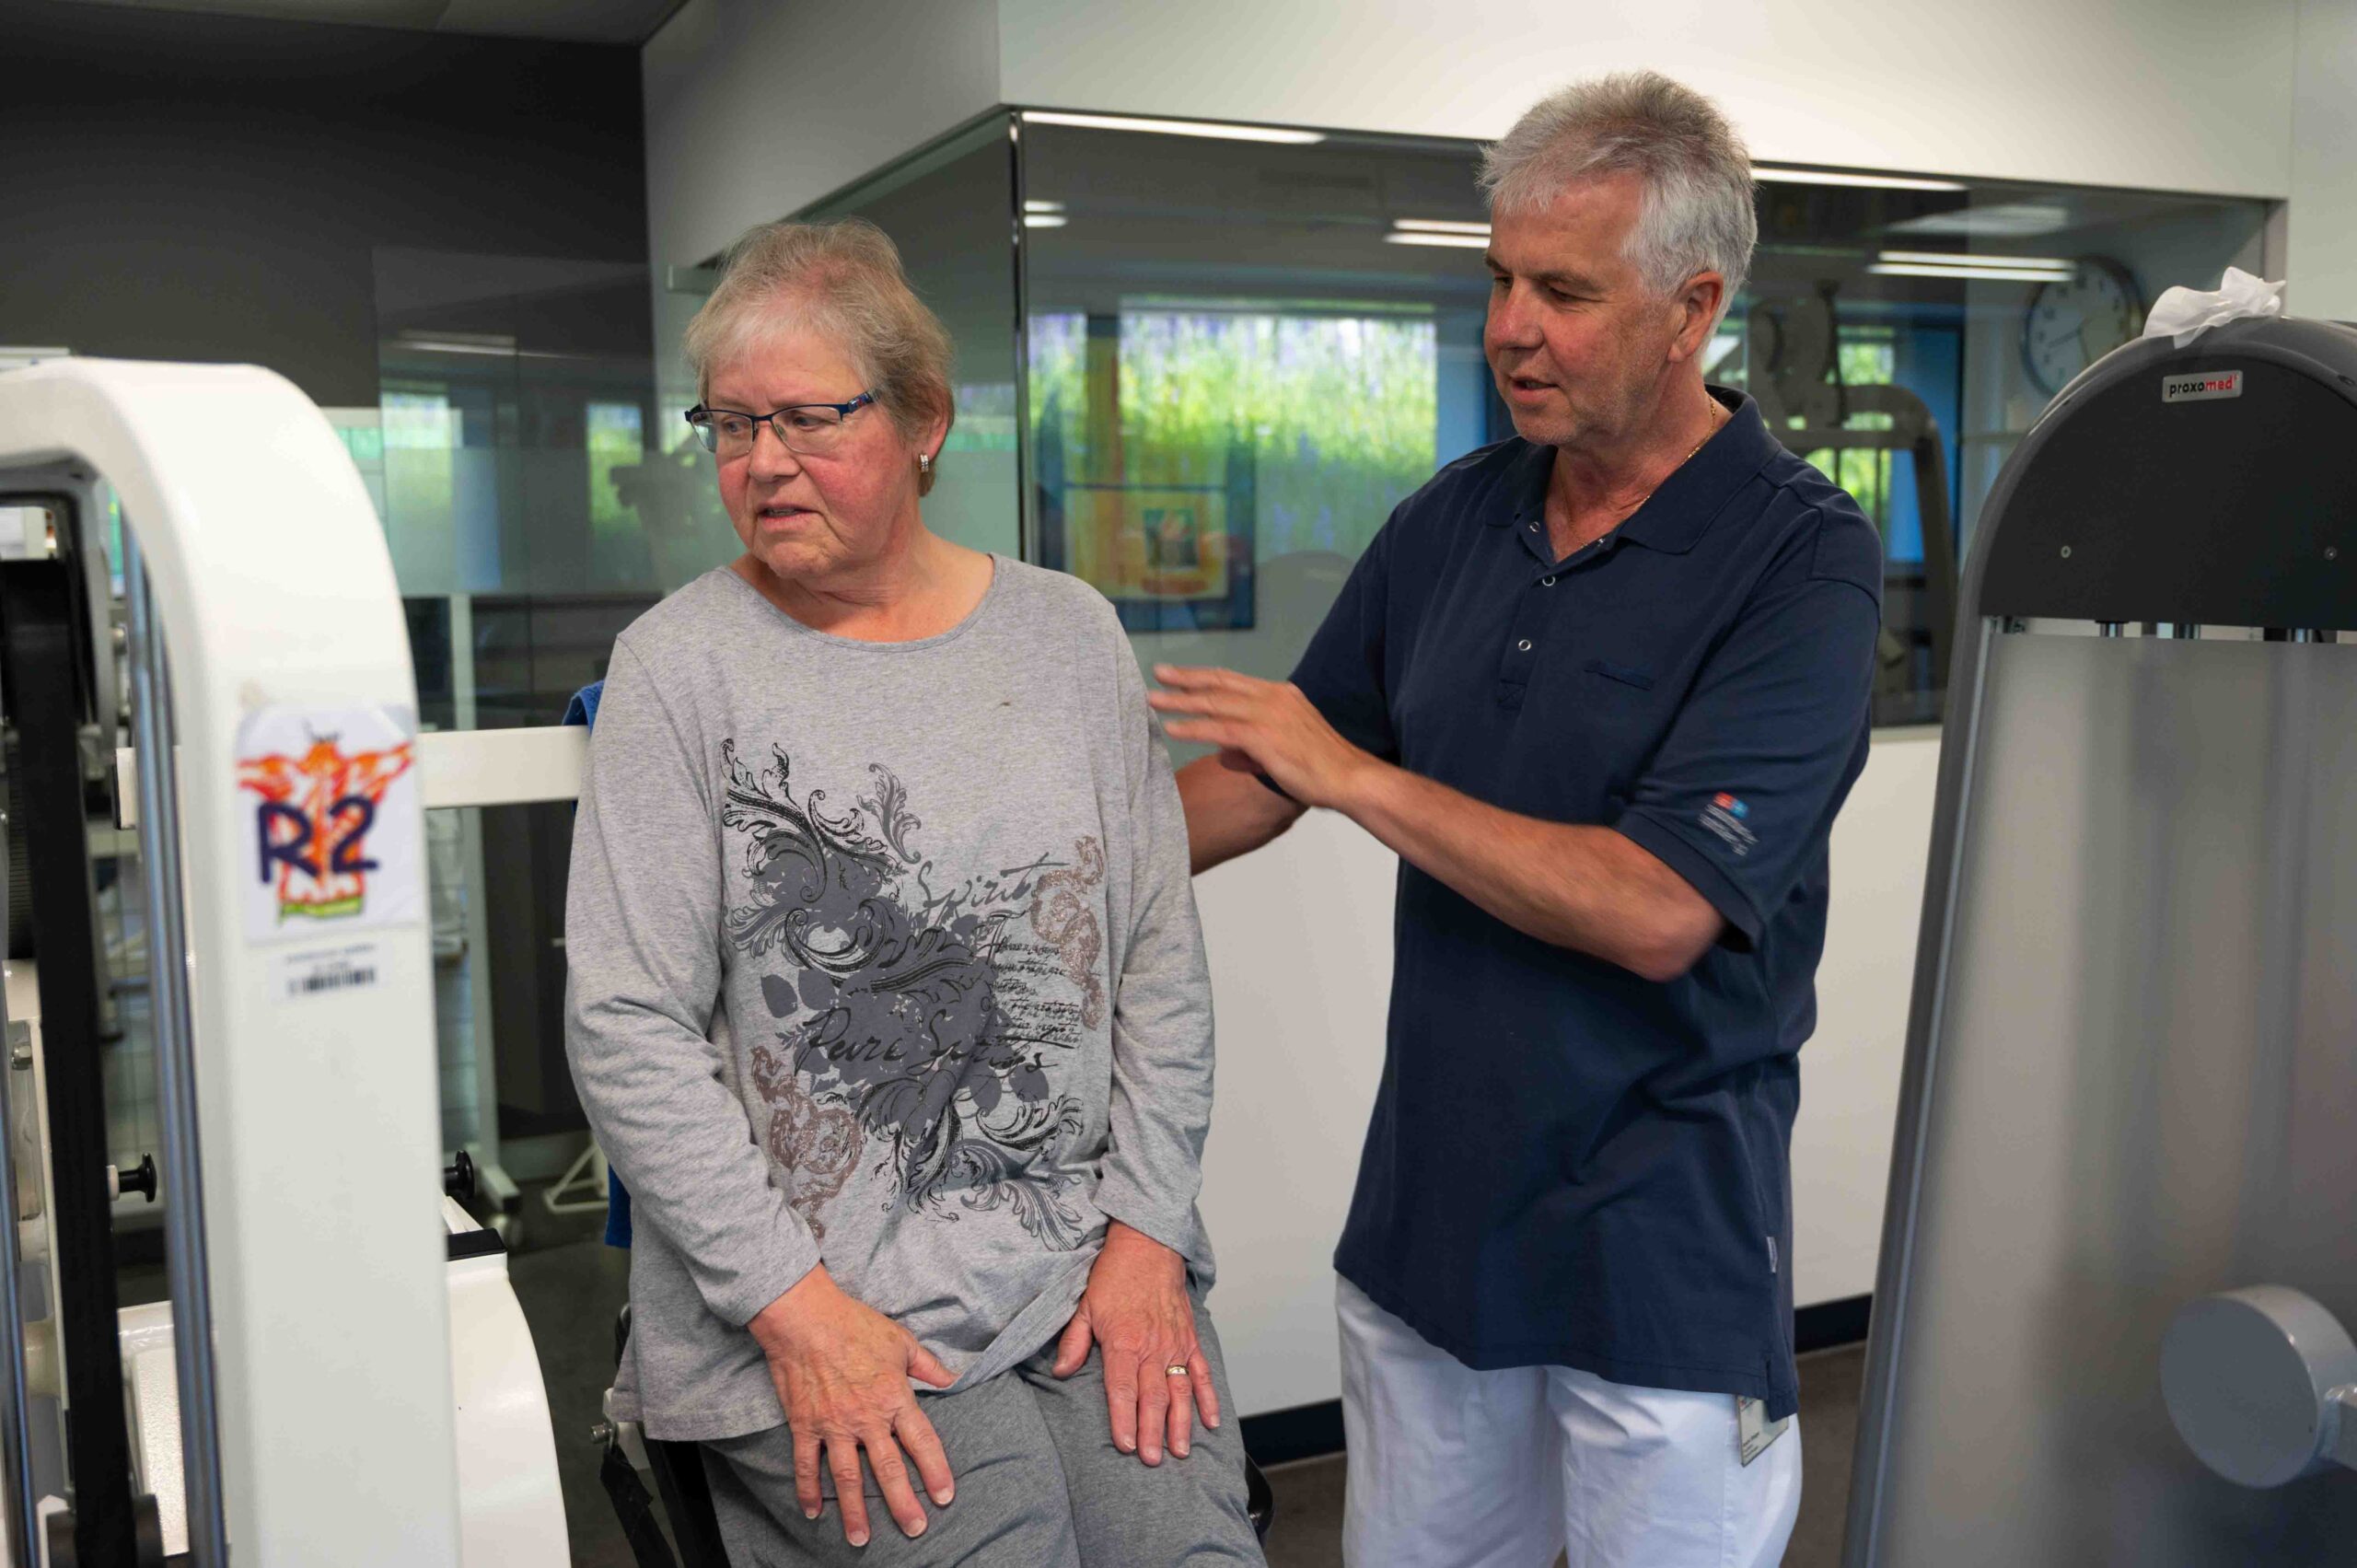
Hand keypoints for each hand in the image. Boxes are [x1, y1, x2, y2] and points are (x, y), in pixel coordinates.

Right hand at [748, 1265, 957, 1545]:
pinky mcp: (805, 1425)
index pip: (922, 1441)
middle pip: (887, 1469)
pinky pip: (807, 1464)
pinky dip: (808, 1490)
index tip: (945, 1496)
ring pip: (847, 1477)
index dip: (935, 1470)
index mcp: (894, 1397)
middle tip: (914, 1530)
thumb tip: (952, 1378)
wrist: (805, 1317)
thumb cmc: (855, 1324)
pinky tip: (812, 1512)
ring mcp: (834, 1425)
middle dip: (902, 1503)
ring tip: (861, 1540)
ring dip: (854, 1511)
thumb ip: (927, 1365)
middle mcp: (867, 1417)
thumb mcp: (901, 1340)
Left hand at [1052, 1220, 1219, 1464]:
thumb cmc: (1113, 1274)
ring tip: (1180, 1451)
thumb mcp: (1084, 1304)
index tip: (1125, 1445)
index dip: (1124, 1419)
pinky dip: (1207, 1397)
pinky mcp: (1189, 1338)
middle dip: (1153, 1432)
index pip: (1123, 1389)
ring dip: (1181, 1423)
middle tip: (1152, 1460)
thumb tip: (1062, 1372)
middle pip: (1153, 1397)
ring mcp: (1175, 1343)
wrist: (1147, 1244)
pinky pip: (1201, 1372)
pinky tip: (1210, 1420)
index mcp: (1123, 1341)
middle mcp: (1152, 1346)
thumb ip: (1074, 1341)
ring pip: (1180, 1391)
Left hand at [1148, 666, 1375, 810]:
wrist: (1350, 777)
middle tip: (1158, 672)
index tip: (1181, 674)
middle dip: (1186, 678)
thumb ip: (1252, 748)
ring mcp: (1269, 714)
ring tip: (1152, 700)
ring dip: (1180, 701)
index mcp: (1281, 695)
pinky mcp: (1264, 736)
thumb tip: (1223, 753)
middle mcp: (1273, 697)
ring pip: (1215, 702)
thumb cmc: (1323, 768)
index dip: (1205, 676)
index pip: (1235, 680)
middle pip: (1220, 683)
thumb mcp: (1286, 748)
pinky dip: (1193, 728)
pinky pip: (1219, 729)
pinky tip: (1172, 729)